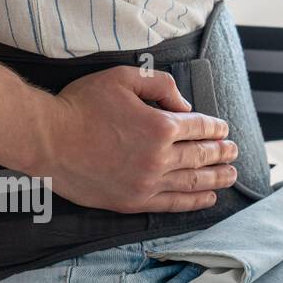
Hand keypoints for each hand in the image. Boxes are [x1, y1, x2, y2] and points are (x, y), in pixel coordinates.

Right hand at [40, 66, 238, 211]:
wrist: (48, 140)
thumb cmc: (80, 105)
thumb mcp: (122, 78)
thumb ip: (159, 85)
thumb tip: (184, 105)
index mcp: (160, 126)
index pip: (199, 127)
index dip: (215, 128)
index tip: (223, 129)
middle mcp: (159, 158)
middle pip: (201, 156)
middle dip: (221, 153)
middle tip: (234, 152)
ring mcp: (147, 183)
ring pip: (192, 182)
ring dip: (216, 179)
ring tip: (230, 176)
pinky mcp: (133, 201)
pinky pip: (172, 204)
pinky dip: (194, 202)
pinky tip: (208, 199)